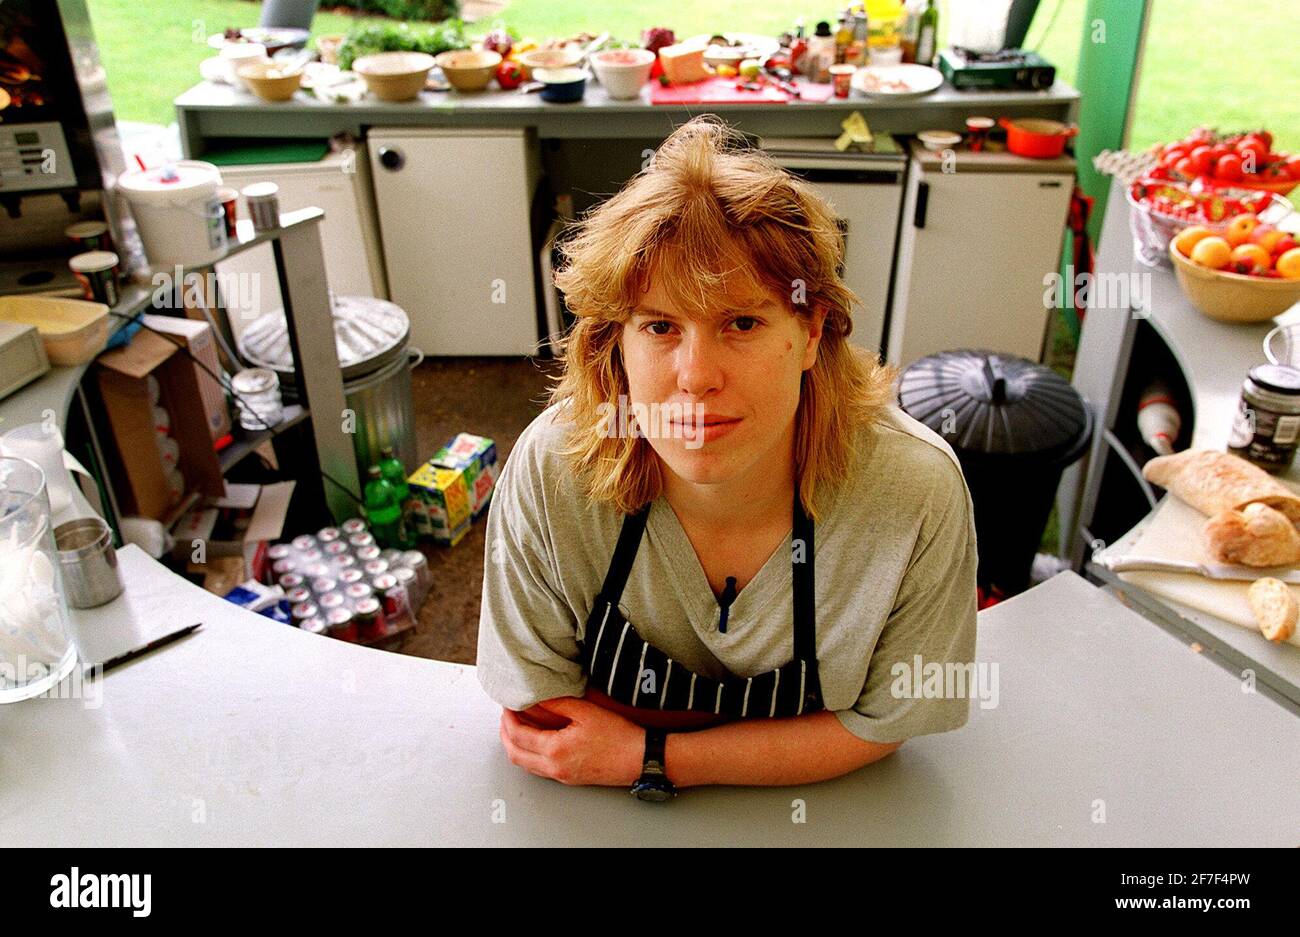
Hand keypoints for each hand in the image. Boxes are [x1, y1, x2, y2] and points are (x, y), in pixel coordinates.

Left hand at [499, 697, 644, 786]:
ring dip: (515, 746)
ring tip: (516, 727)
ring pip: (525, 765)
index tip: (508, 705)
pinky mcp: (569, 778)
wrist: (640, 759)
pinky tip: (536, 742)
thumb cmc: (619, 736)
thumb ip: (558, 703)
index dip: (509, 718)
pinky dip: (529, 755)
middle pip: (515, 754)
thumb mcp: (587, 712)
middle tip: (506, 717)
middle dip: (505, 734)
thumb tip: (537, 697)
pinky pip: (538, 769)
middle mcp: (554, 767)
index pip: (518, 735)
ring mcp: (561, 775)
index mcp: (555, 750)